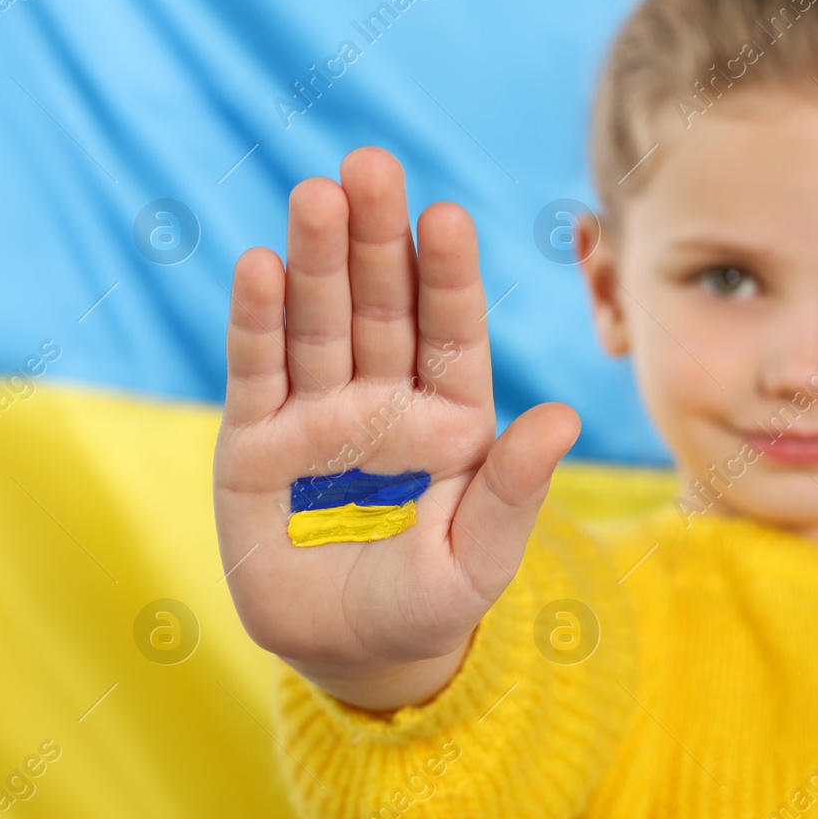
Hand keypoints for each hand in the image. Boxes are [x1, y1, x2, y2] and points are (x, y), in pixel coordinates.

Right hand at [212, 147, 579, 708]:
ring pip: (320, 323)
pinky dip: (257, 321)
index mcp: (452, 417)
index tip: (446, 215)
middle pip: (383, 307)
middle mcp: (386, 401)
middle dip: (377, 238)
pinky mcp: (255, 442)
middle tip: (371, 164)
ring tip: (315, 195)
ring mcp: (319, 415)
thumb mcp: (480, 556)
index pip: (452, 332)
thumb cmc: (431, 603)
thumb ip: (514, 488)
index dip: (448, 275)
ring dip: (315, 260)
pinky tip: (258, 265)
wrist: (352, 655)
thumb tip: (562, 416)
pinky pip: (258, 372)